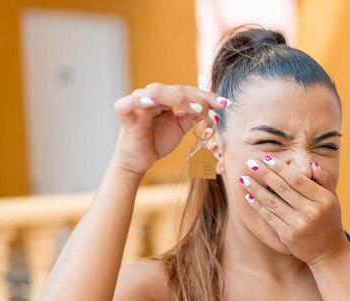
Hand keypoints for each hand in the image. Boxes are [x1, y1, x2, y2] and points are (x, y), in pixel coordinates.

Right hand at [111, 83, 229, 174]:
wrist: (139, 161)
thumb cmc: (157, 142)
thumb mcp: (180, 127)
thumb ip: (192, 115)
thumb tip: (213, 107)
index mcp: (165, 97)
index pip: (187, 91)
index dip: (206, 96)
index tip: (224, 104)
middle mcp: (152, 95)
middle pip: (177, 90)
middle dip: (198, 98)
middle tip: (214, 109)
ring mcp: (138, 101)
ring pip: (159, 92)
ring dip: (180, 99)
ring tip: (198, 109)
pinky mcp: (125, 111)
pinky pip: (130, 102)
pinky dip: (142, 100)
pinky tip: (155, 104)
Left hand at [238, 156, 349, 264]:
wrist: (329, 252)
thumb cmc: (329, 221)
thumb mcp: (333, 199)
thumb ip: (324, 180)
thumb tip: (311, 163)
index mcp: (323, 199)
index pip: (297, 179)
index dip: (280, 168)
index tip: (267, 159)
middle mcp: (312, 211)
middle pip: (283, 188)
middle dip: (265, 173)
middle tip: (250, 162)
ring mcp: (299, 224)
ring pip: (272, 202)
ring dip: (255, 188)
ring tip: (243, 178)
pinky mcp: (288, 235)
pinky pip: (269, 217)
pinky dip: (258, 206)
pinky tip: (249, 197)